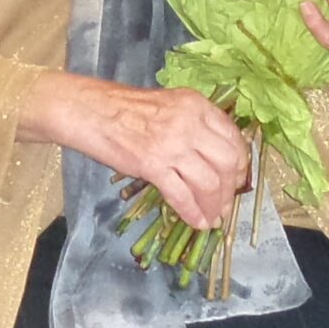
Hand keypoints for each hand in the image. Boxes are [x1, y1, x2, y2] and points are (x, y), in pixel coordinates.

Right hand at [25, 71, 247, 229]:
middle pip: (227, 162)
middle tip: (224, 204)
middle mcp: (190, 123)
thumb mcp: (167, 105)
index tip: (236, 179)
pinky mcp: (152, 165)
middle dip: (230, 189)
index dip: (240, 164)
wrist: (89, 110)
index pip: (233, 138)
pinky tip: (195, 222)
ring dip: (214, 205)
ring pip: (209, 183)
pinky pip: (182, 195)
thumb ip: (192, 124)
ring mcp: (172, 144)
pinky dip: (192, 213)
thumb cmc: (123, 108)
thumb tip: (211, 156)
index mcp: (196, 105)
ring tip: (212, 217)